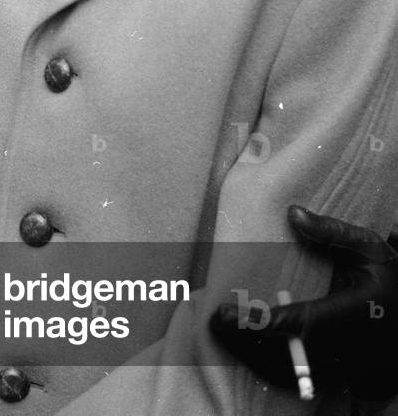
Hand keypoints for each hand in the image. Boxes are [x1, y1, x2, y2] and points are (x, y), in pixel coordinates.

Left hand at [210, 205, 397, 399]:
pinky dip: (269, 367)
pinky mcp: (343, 376)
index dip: (264, 323)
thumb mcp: (368, 246)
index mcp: (359, 311)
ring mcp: (349, 367)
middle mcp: (353, 345)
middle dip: (248, 342)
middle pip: (291, 354)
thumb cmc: (388, 273)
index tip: (227, 313)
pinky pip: (302, 379)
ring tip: (222, 334)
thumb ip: (332, 232)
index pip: (304, 323)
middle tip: (214, 323)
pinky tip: (245, 348)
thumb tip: (293, 213)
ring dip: (254, 358)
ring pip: (294, 374)